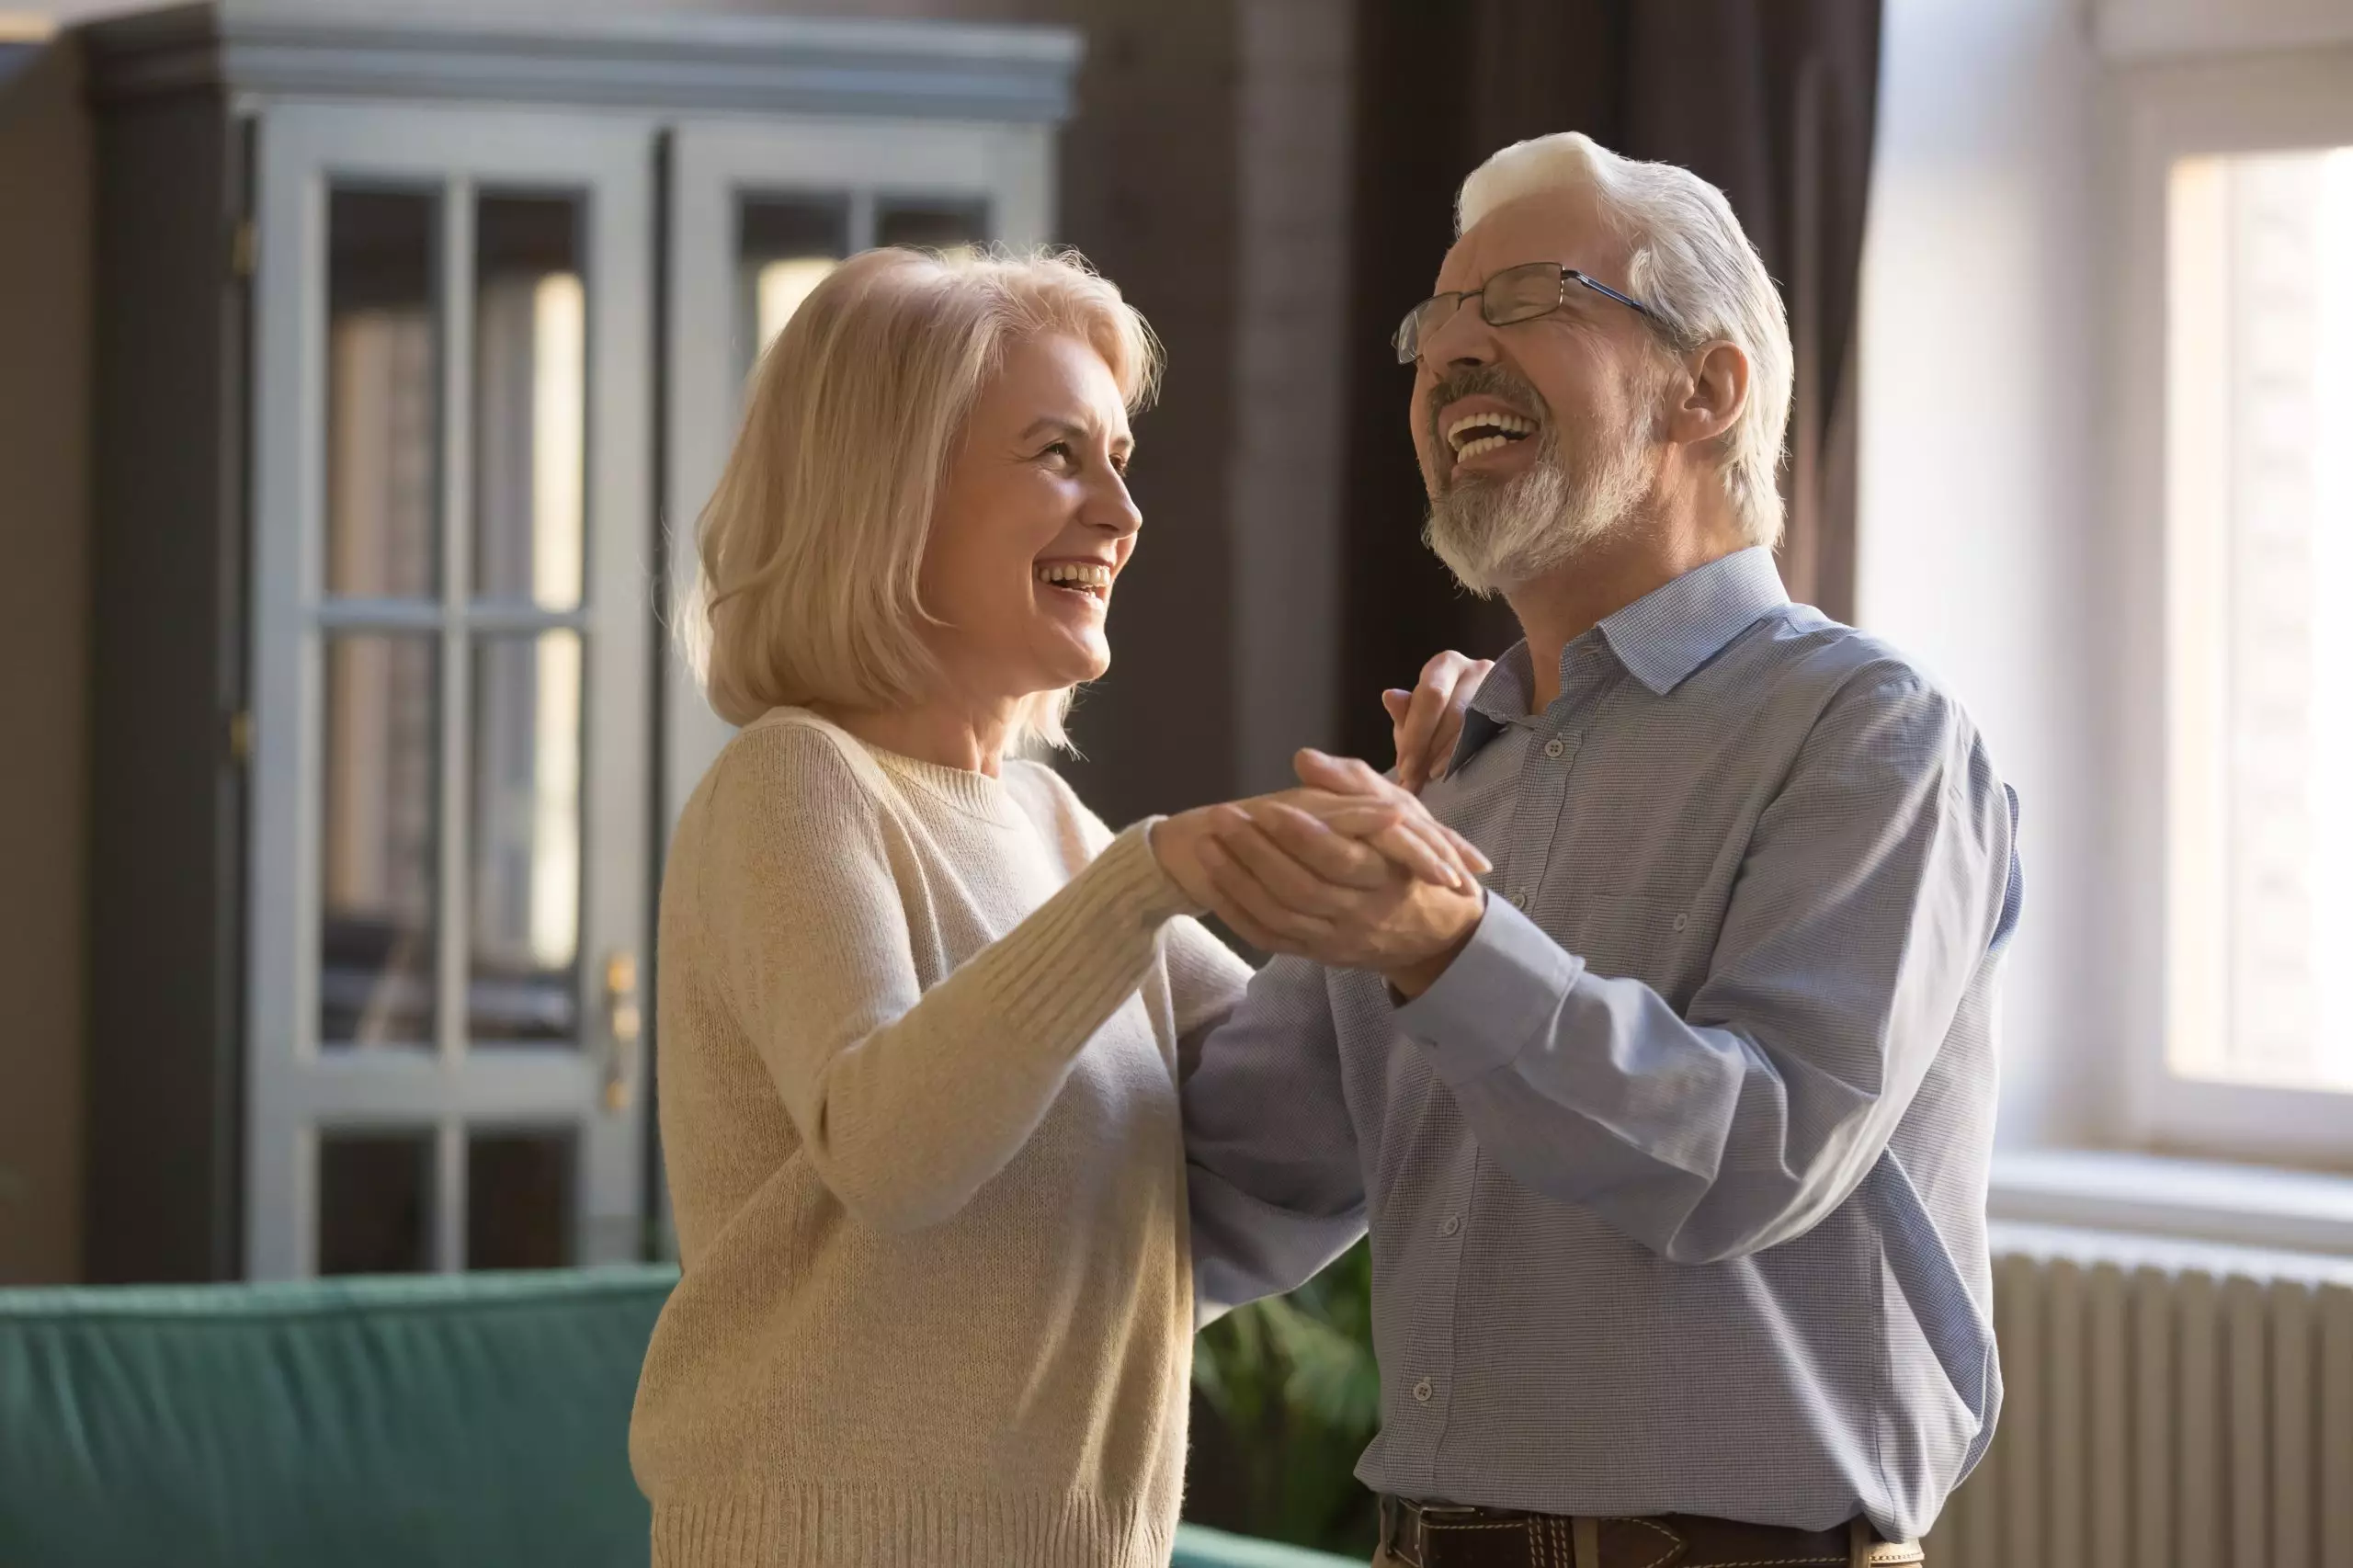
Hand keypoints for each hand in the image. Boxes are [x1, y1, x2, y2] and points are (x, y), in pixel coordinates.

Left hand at [1196, 799, 1484, 988]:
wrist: (1434, 931)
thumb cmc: (1412, 858)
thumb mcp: (1402, 812)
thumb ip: (1354, 784)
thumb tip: (1305, 759)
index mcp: (1387, 874)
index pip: (1339, 858)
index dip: (1302, 835)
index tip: (1268, 807)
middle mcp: (1361, 914)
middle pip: (1301, 889)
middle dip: (1256, 853)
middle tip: (1222, 817)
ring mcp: (1337, 939)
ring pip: (1280, 917)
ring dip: (1238, 881)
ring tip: (1207, 844)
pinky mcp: (1317, 955)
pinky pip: (1270, 939)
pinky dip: (1238, 914)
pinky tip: (1212, 883)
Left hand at [1382, 651, 1493, 792]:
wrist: (1473, 718)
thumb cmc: (1436, 716)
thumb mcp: (1416, 714)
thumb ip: (1404, 711)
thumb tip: (1389, 696)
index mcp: (1445, 664)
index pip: (1431, 696)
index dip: (1416, 734)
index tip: (1404, 767)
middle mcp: (1475, 669)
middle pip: (1454, 712)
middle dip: (1429, 750)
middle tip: (1414, 779)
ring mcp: (1499, 688)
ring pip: (1473, 725)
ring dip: (1447, 756)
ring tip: (1428, 777)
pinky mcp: (1513, 707)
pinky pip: (1490, 735)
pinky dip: (1466, 755)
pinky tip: (1451, 770)